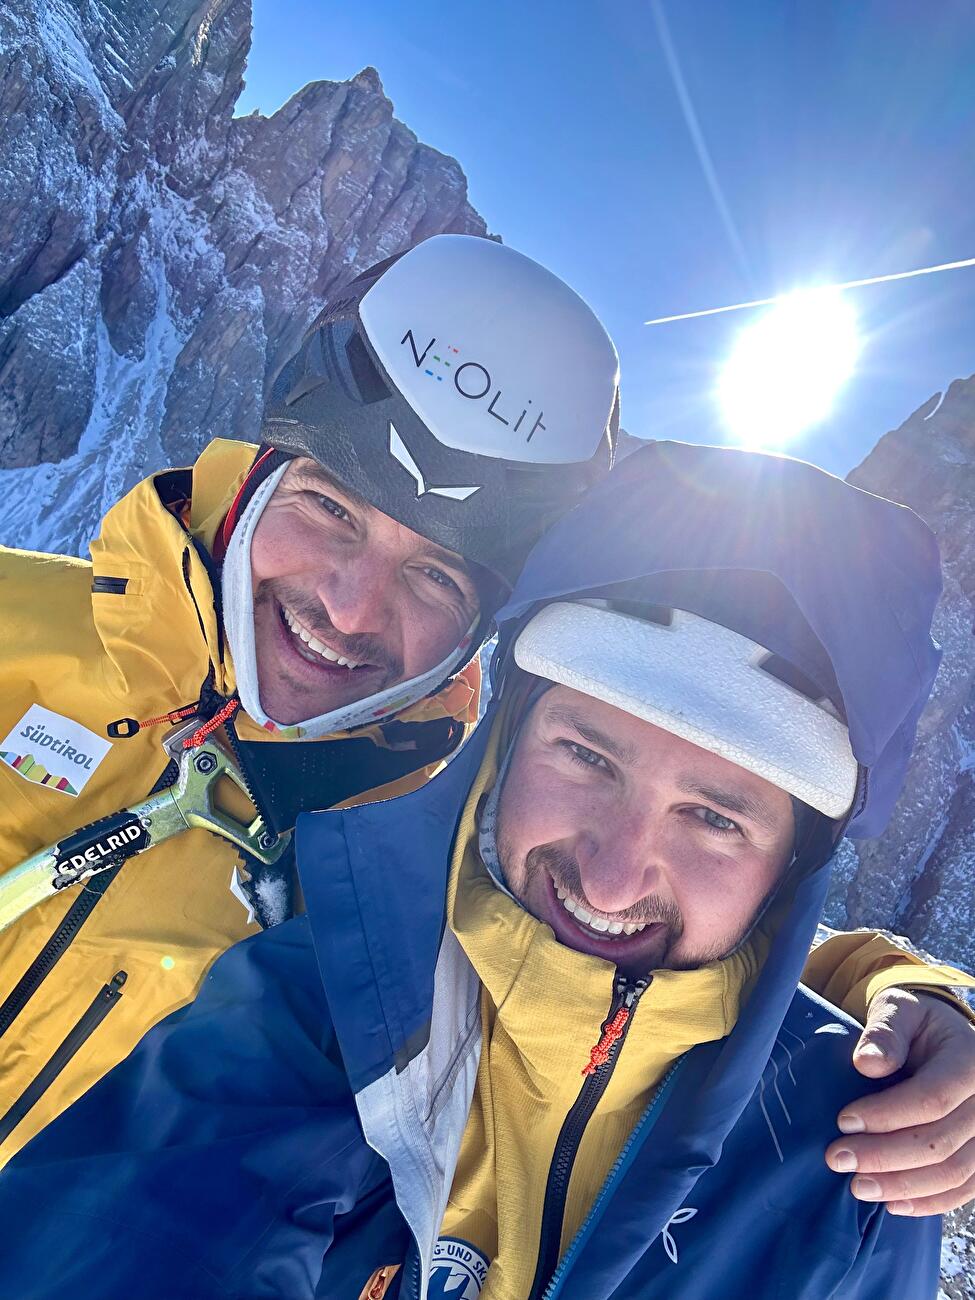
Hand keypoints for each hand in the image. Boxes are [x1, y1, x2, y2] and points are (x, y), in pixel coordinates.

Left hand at [825, 988, 974, 1214]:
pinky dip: (930, 1201)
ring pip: (954, 1172)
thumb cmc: (915, 1020)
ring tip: (858, 1186)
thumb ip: (885, 1032)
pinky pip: (965, 1188)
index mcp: (968, 1062)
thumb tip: (866, 1063)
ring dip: (903, 1185)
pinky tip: (893, 1203)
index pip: (931, 1098)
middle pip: (940, 1141)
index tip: (843, 1121)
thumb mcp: (898, 1009)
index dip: (886, 1115)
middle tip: (838, 1159)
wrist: (941, 1035)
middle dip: (885, 1156)